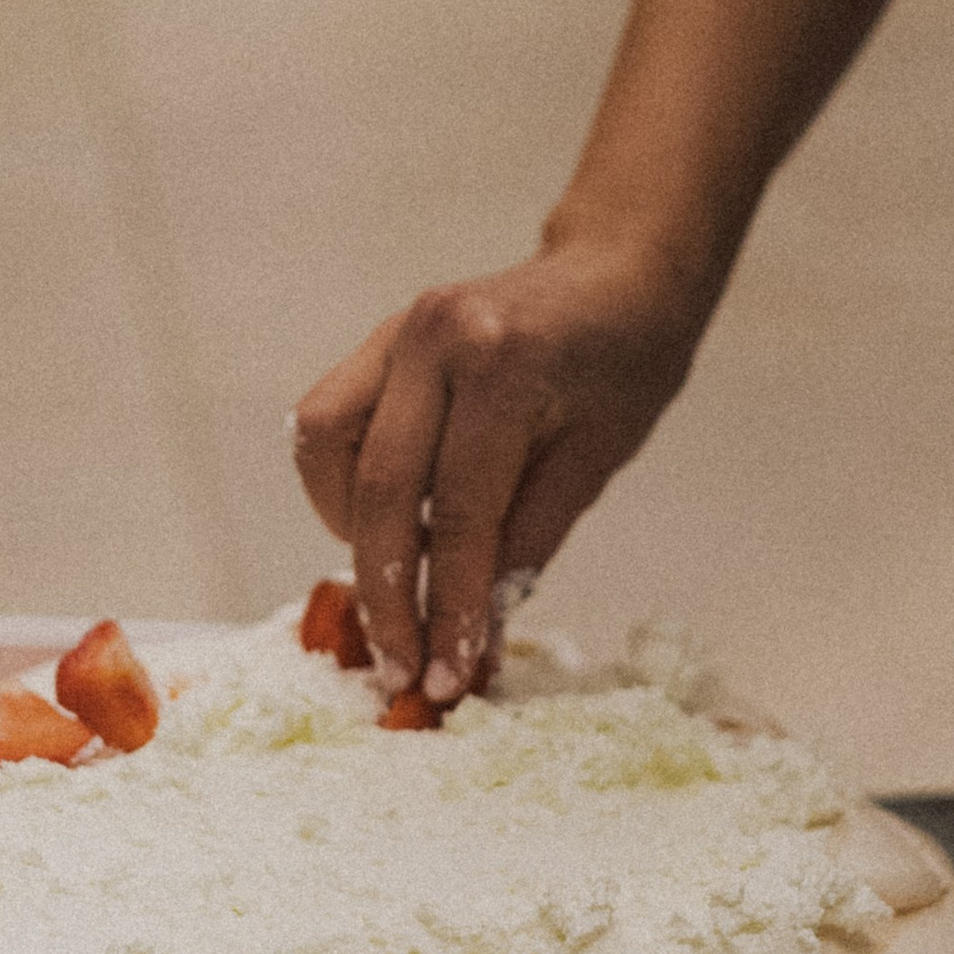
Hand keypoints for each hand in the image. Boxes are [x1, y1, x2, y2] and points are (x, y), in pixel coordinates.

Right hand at [292, 232, 711, 693]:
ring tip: (393, 580)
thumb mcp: (594, 462)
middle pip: (381, 490)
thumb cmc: (625, 366)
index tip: (446, 679)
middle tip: (402, 668)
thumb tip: (466, 637)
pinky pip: (328, 421)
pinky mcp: (378, 340)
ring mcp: (396, 332)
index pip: (459, 514)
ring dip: (349, 530)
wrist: (620, 274)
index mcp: (503, 366)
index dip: (448, 606)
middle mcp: (435, 339)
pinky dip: (340, 483)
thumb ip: (524, 545)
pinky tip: (381, 522)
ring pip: (328, 447)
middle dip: (386, 595)